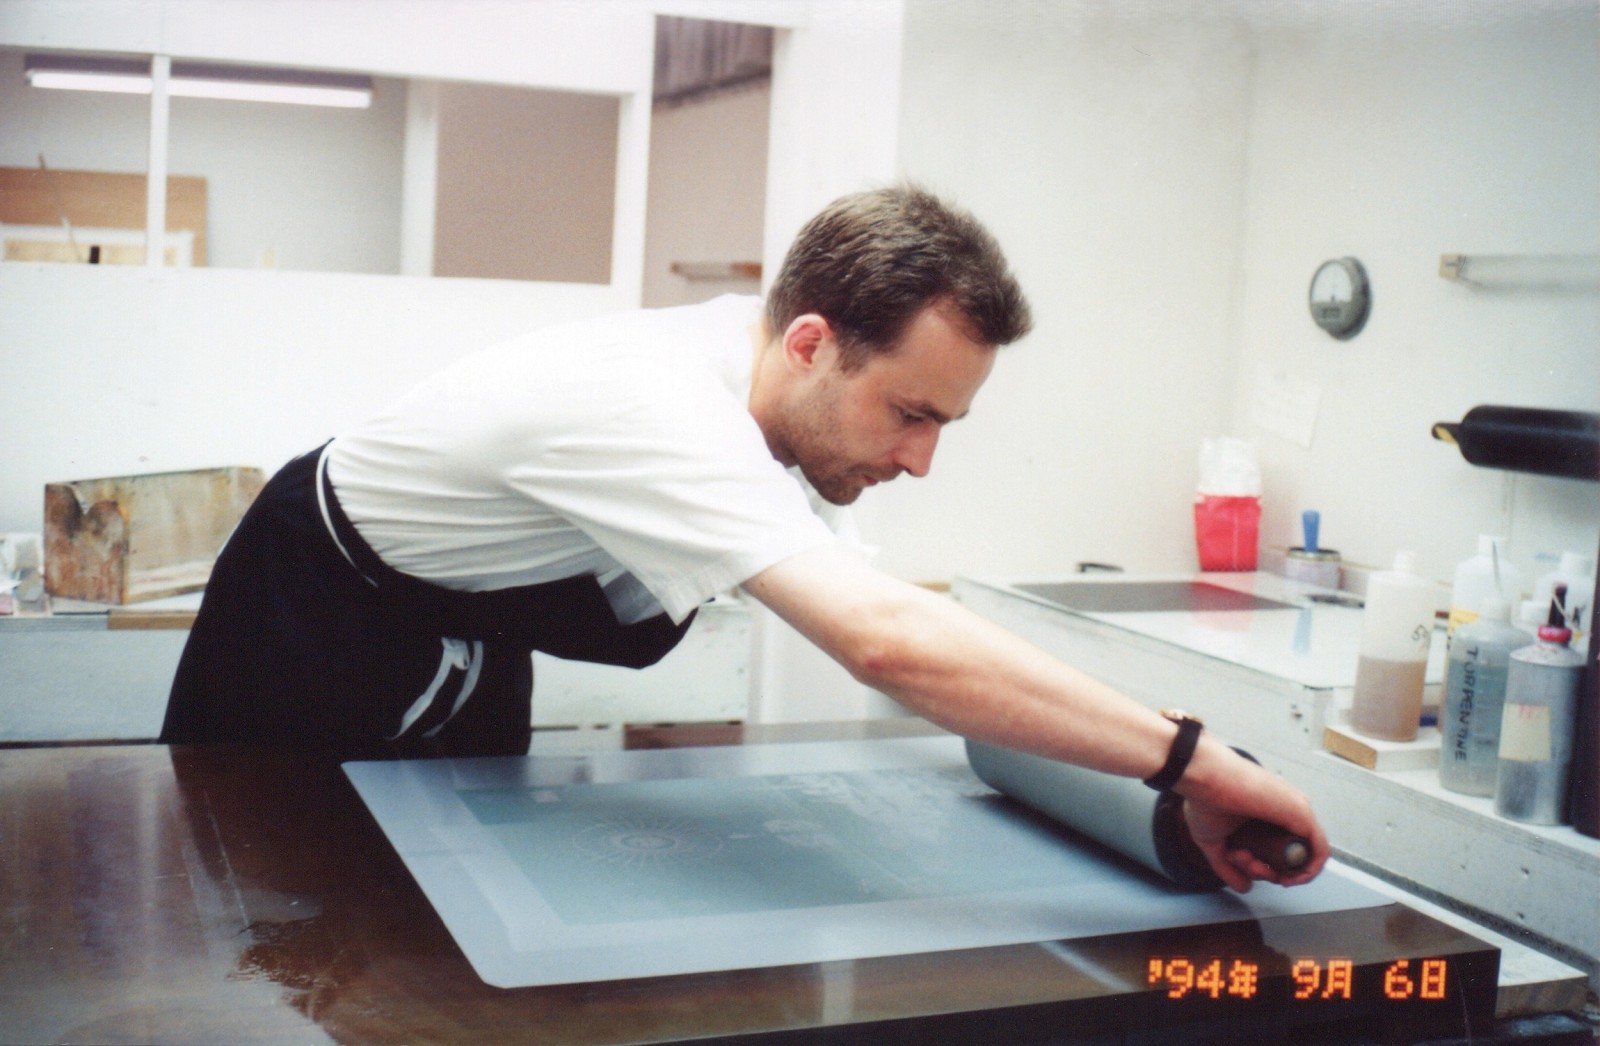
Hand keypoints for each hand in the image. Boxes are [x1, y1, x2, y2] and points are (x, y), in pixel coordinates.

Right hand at [1177, 739, 1329, 892]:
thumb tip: (1245, 888)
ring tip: (1251, 863)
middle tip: (1243, 862)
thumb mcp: (1213, 842)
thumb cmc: (1204, 800)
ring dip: (1277, 872)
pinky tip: (1291, 878)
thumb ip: (1227, 867)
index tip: (1243, 865)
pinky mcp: (1302, 813)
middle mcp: (1283, 813)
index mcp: (1266, 816)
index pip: (1275, 852)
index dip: (1263, 868)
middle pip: (1287, 858)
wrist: (1204, 778)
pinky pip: (1320, 851)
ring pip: (1299, 857)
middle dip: (1265, 872)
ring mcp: (1294, 812)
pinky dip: (1309, 870)